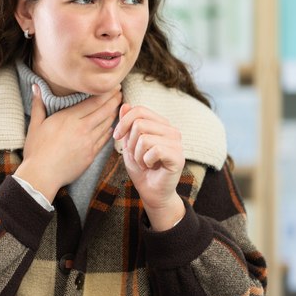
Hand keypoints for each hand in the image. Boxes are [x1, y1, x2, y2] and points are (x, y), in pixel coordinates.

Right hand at [13, 84, 122, 201]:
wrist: (42, 175)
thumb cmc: (36, 151)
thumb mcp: (35, 125)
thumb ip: (38, 104)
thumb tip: (35, 86)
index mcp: (69, 118)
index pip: (94, 102)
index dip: (107, 93)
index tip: (113, 86)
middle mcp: (82, 128)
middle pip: (104, 111)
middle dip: (114, 100)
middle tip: (120, 92)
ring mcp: (89, 142)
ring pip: (107, 124)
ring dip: (114, 114)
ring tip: (118, 106)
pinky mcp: (91, 155)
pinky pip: (104, 139)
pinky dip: (109, 130)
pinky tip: (111, 126)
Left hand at [113, 103, 185, 229]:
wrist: (152, 192)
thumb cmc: (142, 169)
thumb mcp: (129, 144)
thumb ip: (128, 125)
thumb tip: (125, 103)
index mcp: (161, 124)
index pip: (139, 110)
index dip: (123, 122)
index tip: (117, 137)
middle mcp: (171, 130)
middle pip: (139, 123)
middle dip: (130, 142)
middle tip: (136, 156)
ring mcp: (177, 143)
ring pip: (144, 137)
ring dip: (137, 154)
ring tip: (144, 163)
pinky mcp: (178, 156)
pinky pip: (154, 150)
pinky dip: (146, 161)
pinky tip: (151, 167)